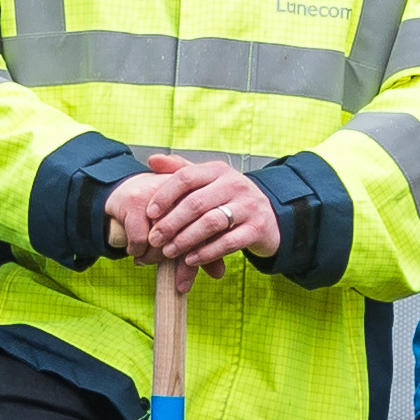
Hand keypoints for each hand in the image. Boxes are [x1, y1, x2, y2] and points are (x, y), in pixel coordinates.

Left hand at [105, 149, 279, 265]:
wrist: (269, 218)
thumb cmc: (227, 199)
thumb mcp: (207, 182)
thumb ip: (180, 170)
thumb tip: (152, 160)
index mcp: (218, 170)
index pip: (186, 177)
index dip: (165, 195)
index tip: (150, 213)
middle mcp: (235, 184)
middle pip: (196, 202)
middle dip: (171, 223)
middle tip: (154, 239)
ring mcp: (248, 206)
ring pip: (211, 223)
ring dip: (185, 239)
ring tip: (168, 251)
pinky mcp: (257, 229)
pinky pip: (228, 242)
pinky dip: (206, 252)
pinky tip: (190, 259)